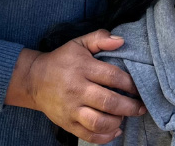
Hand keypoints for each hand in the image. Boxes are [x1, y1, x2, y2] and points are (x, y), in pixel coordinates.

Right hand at [5, 30, 145, 143]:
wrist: (33, 80)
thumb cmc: (61, 60)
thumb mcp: (79, 43)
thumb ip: (100, 38)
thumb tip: (121, 40)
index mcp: (83, 68)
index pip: (112, 77)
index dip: (130, 84)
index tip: (139, 88)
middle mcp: (77, 89)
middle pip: (108, 101)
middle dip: (130, 106)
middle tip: (141, 107)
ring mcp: (71, 109)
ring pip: (98, 122)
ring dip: (117, 122)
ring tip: (125, 117)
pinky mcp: (67, 123)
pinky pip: (88, 135)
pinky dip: (104, 137)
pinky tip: (115, 130)